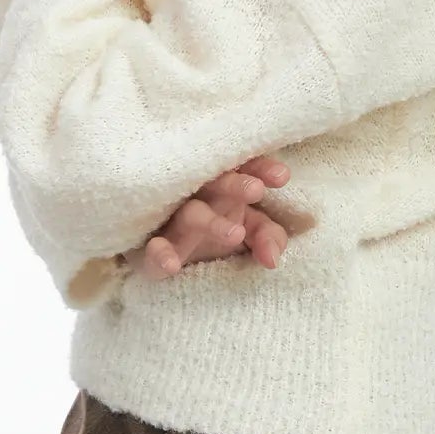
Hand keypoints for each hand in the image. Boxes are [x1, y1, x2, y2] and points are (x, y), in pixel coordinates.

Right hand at [122, 157, 293, 279]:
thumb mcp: (249, 232)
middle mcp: (198, 198)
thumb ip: (268, 237)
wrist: (166, 259)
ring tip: (236, 235)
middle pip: (215, 183)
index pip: (242, 169)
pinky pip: (153, 249)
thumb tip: (272, 260)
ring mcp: (174, 222)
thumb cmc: (214, 234)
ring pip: (191, 215)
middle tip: (256, 190)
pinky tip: (172, 264)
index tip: (281, 177)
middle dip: (236, 185)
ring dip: (211, 222)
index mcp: (224, 188)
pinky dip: (160, 254)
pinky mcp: (153, 248)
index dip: (260, 169)